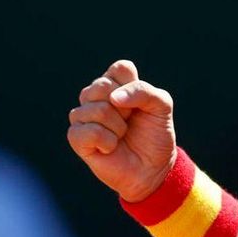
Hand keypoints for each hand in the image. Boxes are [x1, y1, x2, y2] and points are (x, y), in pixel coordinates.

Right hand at [67, 59, 176, 202]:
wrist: (152, 168)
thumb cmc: (155, 134)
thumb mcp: (162, 106)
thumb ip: (143, 91)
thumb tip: (114, 99)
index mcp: (115, 83)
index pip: (120, 69)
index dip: (134, 87)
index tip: (141, 105)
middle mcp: (95, 96)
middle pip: (103, 86)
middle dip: (125, 109)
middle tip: (129, 122)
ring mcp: (83, 116)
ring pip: (97, 109)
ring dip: (118, 127)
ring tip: (121, 136)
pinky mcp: (76, 137)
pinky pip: (89, 131)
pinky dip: (107, 142)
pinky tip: (110, 148)